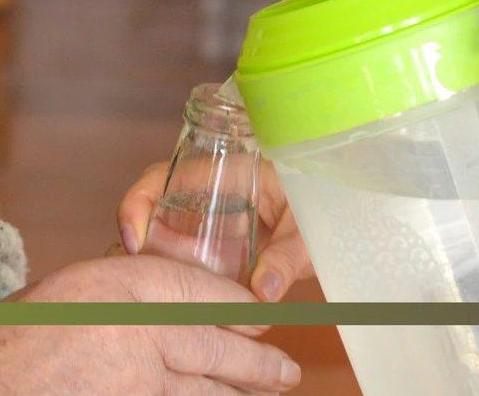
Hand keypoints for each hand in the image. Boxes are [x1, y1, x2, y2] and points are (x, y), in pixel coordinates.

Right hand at [0, 255, 300, 394]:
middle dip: (263, 363)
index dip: (244, 310)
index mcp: (133, 288)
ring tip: (270, 391)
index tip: (262, 317)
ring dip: (243, 394)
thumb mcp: (79, 285)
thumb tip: (171, 292)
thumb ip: (128, 285)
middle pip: (225, 350)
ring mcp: (145, 385)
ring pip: (211, 392)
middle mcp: (149, 334)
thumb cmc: (21, 335)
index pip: (210, 295)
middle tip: (287, 370)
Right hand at [118, 158, 311, 301]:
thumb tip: (263, 292)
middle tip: (134, 276)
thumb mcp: (307, 229)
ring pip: (163, 235)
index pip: (162, 175)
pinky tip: (174, 306)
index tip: (134, 239)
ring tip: (149, 297)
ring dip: (153, 262)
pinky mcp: (217, 245)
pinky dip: (174, 278)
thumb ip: (287, 258)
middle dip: (136, 239)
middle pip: (152, 207)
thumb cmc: (328, 200)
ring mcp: (209, 220)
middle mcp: (208, 193)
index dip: (137, 202)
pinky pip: (184, 257)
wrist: (344, 211)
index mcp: (224, 173)